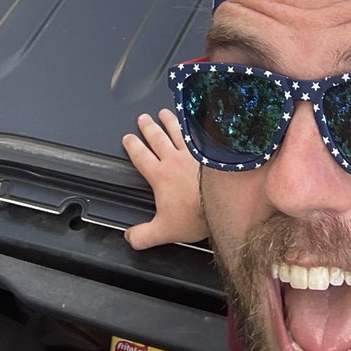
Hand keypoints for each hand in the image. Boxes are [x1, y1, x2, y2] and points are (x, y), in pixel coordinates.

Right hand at [122, 110, 205, 250]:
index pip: (141, 156)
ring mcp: (193, 153)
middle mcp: (175, 160)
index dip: (133, 146)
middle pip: (158, 138)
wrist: (222, 203)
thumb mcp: (163, 231)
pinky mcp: (209, 152)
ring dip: (170, 121)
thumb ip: (143, 235)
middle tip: (143, 118)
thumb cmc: (195, 215)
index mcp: (161, 176)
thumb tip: (129, 237)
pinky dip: (194, 126)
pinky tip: (195, 120)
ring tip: (164, 113)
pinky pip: (198, 135)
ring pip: (178, 132)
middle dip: (148, 128)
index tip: (128, 138)